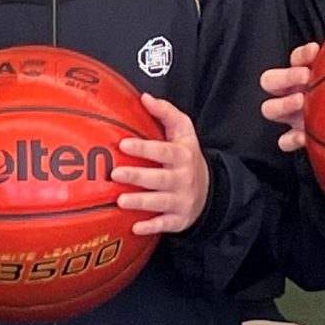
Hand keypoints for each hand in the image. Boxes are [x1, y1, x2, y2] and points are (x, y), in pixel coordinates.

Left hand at [117, 95, 209, 236]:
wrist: (210, 191)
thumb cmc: (186, 157)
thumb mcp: (184, 132)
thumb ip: (166, 113)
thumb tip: (144, 97)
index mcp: (182, 156)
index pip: (163, 151)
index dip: (144, 148)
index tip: (124, 144)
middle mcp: (183, 179)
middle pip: (160, 179)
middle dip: (138, 176)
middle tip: (115, 173)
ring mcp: (181, 201)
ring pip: (160, 203)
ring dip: (140, 202)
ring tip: (120, 201)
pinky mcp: (178, 220)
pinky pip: (164, 225)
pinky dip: (151, 227)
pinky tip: (135, 227)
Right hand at [260, 42, 317, 153]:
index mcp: (304, 74)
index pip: (296, 58)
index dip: (302, 54)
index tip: (315, 51)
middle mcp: (293, 92)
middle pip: (272, 80)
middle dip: (286, 76)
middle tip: (304, 77)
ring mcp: (292, 115)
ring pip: (270, 108)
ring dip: (283, 104)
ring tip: (301, 101)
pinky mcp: (297, 137)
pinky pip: (284, 141)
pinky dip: (290, 139)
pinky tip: (303, 137)